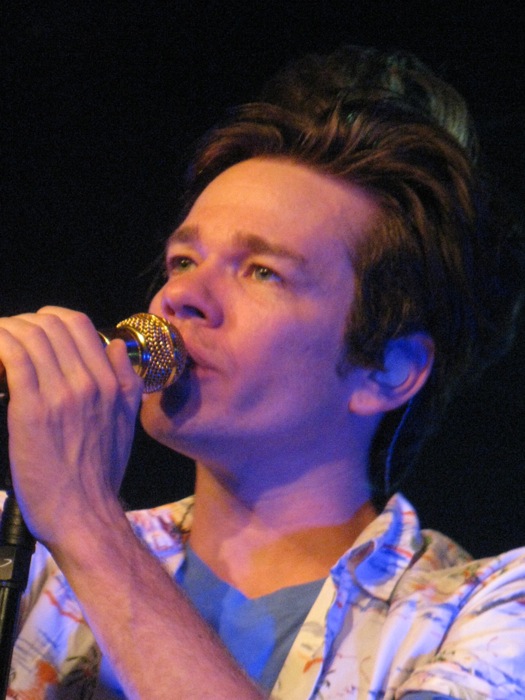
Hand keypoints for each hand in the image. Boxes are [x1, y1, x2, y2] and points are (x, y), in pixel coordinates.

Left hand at [0, 306, 143, 545]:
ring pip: (30, 336)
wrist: (84, 514)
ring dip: (7, 329)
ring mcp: (60, 395)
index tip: (34, 325)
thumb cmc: (101, 474)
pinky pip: (14, 358)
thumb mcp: (129, 423)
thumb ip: (127, 381)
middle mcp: (89, 383)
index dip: (51, 317)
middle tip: (8, 334)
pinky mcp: (31, 410)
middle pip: (51, 325)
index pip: (79, 325)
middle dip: (24, 321)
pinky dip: (0, 343)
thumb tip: (117, 348)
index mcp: (112, 383)